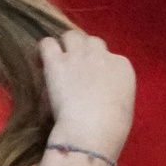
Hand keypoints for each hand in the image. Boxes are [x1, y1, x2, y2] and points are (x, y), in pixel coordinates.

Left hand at [39, 30, 135, 161]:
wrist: (92, 129)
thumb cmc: (112, 127)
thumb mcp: (124, 106)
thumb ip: (115, 91)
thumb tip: (104, 93)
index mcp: (122, 66)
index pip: (109, 57)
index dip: (99, 67)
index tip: (91, 80)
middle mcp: (101, 55)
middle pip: (91, 42)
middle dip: (84, 51)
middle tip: (75, 68)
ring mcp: (78, 56)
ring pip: (71, 35)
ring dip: (65, 46)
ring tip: (58, 61)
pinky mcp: (56, 62)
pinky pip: (47, 43)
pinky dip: (45, 50)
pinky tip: (42, 62)